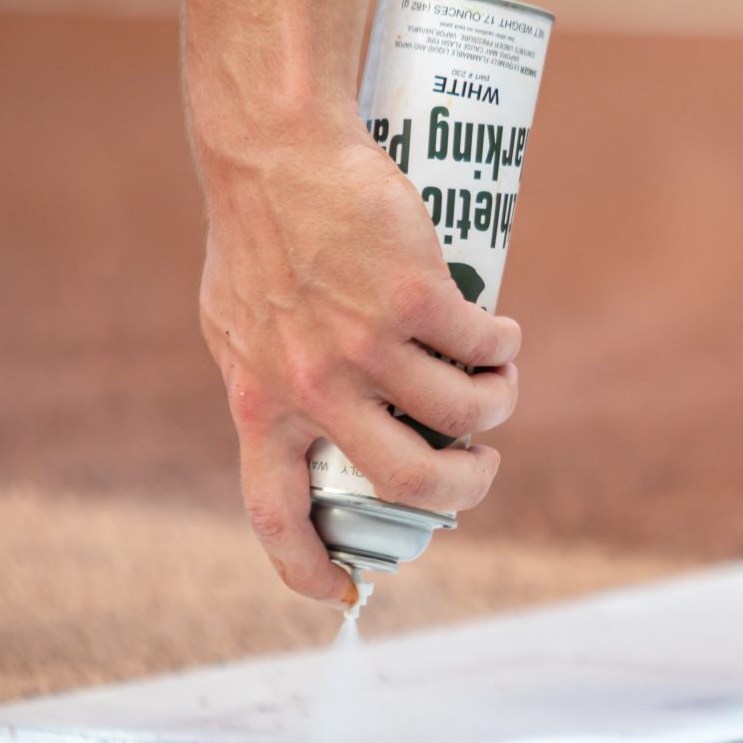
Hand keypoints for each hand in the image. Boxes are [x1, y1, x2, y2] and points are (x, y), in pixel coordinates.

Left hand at [198, 122, 520, 603]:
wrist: (275, 150)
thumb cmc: (257, 235)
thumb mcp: (236, 325)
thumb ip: (267, 379)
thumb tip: (308, 430)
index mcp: (257, 403)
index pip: (275, 512)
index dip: (311, 566)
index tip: (346, 592)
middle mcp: (311, 386)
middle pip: (408, 481)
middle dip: (464, 488)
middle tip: (478, 466)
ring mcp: (364, 343)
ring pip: (462, 413)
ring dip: (497, 407)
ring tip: (499, 385)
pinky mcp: (412, 296)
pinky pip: (482, 345)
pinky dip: (505, 348)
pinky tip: (503, 337)